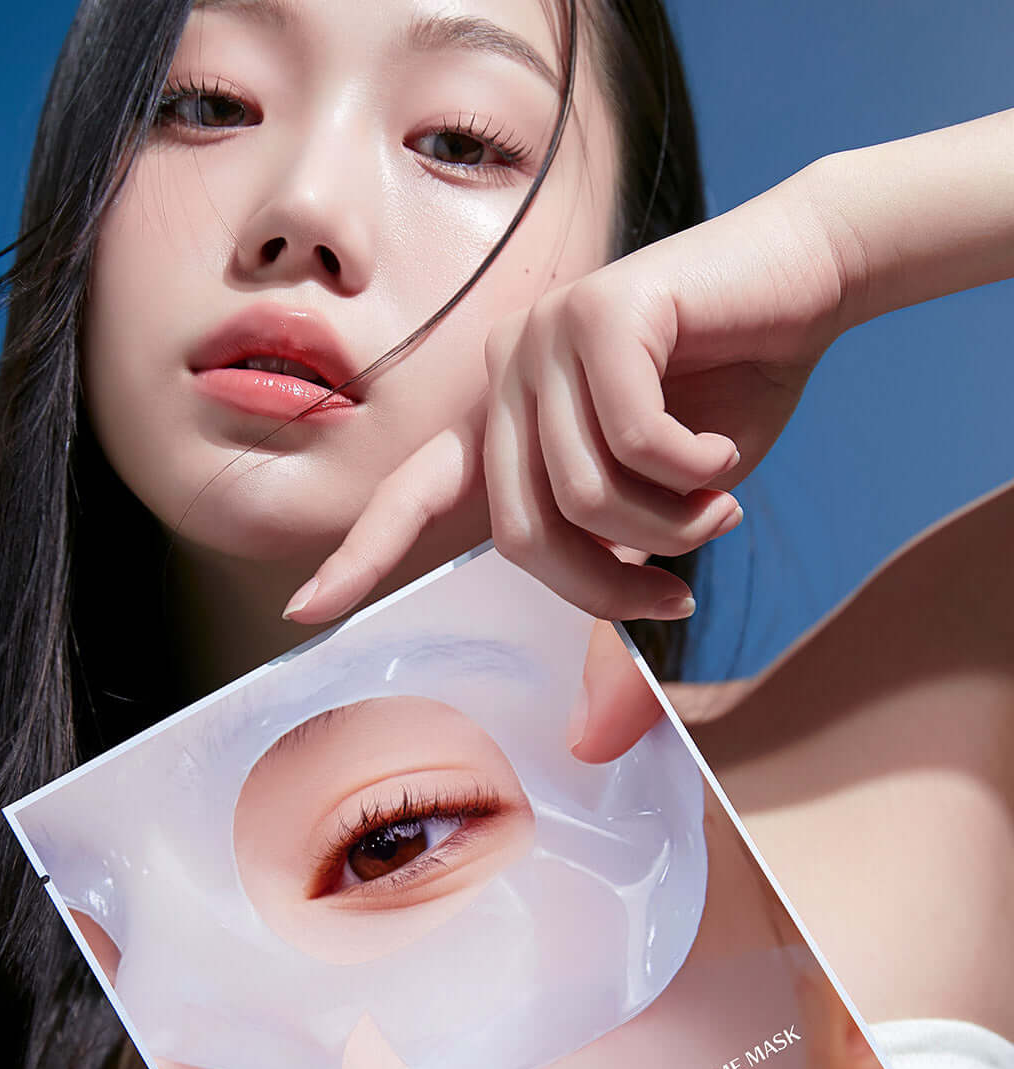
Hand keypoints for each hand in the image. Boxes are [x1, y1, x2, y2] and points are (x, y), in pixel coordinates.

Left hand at [284, 165, 848, 624]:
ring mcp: (545, 336)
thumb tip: (592, 743)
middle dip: (606, 586)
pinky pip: (635, 443)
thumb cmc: (723, 405)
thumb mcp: (664, 518)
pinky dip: (695, 474)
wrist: (803, 284)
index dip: (363, 554)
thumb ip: (620, 606)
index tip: (305, 610)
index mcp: (505, 421)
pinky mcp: (601, 310)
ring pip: (583, 496)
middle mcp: (507, 374)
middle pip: (523, 533)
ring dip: (668, 531)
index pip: (413, 494)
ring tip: (714, 506)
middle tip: (674, 592)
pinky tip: (723, 455)